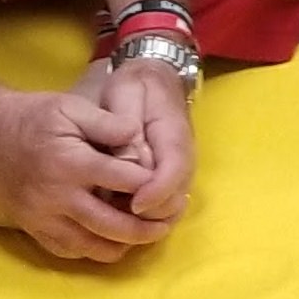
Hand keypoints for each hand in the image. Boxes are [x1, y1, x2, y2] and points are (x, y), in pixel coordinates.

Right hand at [0, 87, 163, 262]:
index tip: (169, 186)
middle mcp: (57, 197)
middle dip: (145, 228)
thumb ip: (107, 122)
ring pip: (90, 246)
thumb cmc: (32, 116)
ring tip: (144, 237)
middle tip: (167, 225)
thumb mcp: (71, 107)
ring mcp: (42, 217)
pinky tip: (109, 243)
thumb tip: (138, 136)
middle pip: (112, 225)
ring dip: (121, 246)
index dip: (151, 185)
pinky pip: (66, 251)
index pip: (125, 182)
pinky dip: (91, 251)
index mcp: (72, 163)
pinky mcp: (31, 227)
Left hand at [97, 57, 195, 236]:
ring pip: (170, 210)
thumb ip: (126, 127)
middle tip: (116, 210)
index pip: (174, 171)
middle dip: (148, 214)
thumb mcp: (126, 94)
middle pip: (175, 200)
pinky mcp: (171, 180)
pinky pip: (164, 209)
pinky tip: (120, 212)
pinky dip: (146, 218)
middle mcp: (183, 158)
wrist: (155, 78)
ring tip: (115, 213)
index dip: (156, 193)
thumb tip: (130, 162)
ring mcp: (179, 172)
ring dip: (146, 220)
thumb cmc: (136, 86)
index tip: (133, 204)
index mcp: (173, 134)